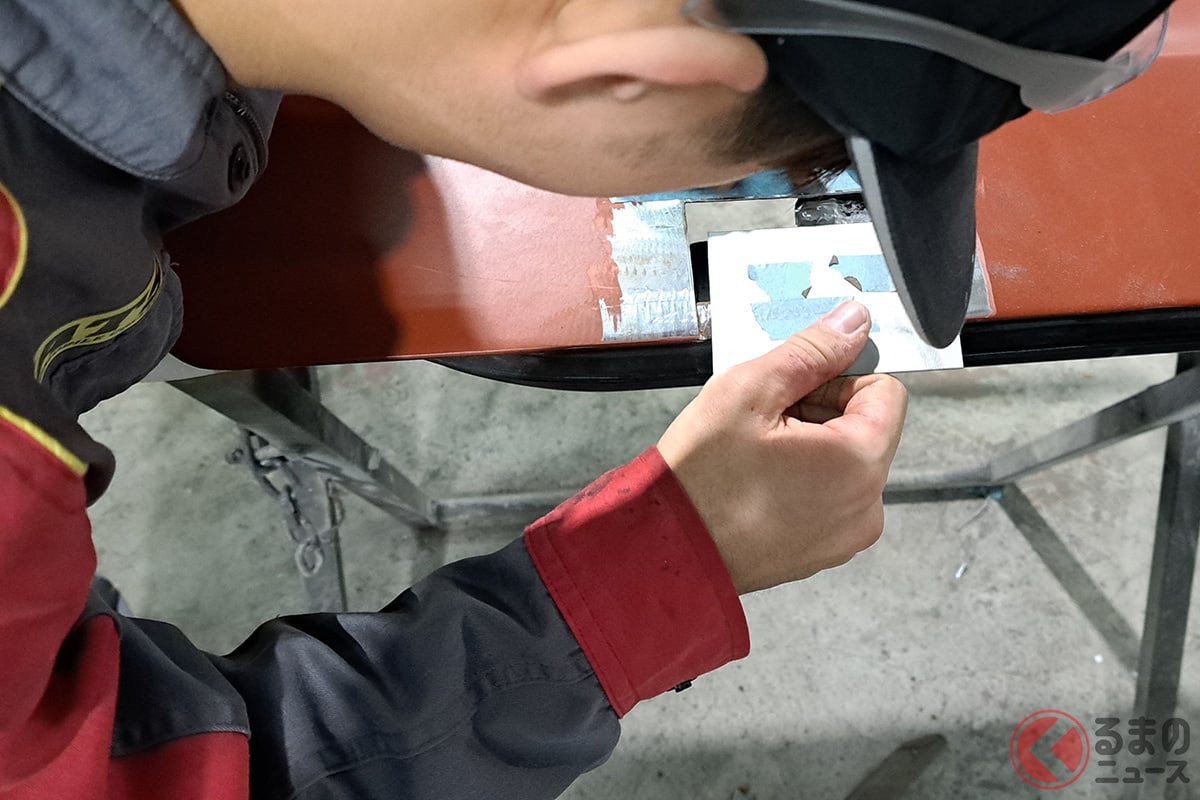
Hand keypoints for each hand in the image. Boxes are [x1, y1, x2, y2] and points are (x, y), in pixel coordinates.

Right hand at [657, 302, 906, 593]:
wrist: (665, 549)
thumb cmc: (701, 477)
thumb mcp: (749, 392)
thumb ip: (812, 351)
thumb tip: (855, 322)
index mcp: (859, 462)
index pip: (886, 391)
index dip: (837, 379)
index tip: (791, 390)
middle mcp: (867, 506)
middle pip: (866, 428)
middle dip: (821, 413)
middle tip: (763, 423)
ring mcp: (846, 536)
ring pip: (846, 463)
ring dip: (811, 447)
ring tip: (756, 456)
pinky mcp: (824, 552)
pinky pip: (829, 498)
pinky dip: (802, 482)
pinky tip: (758, 484)